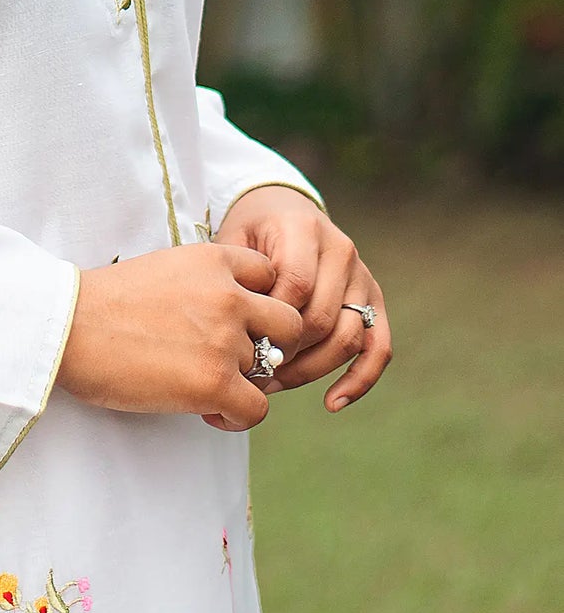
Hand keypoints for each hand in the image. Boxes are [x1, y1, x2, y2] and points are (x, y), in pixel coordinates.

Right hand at [55, 241, 304, 431]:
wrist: (67, 326)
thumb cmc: (103, 302)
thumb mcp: (164, 269)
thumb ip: (205, 284)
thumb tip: (235, 319)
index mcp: (213, 259)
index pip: (271, 276)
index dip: (260, 303)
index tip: (236, 323)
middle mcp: (228, 295)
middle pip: (288, 324)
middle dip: (272, 346)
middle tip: (241, 362)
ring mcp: (225, 339)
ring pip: (270, 371)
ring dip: (245, 383)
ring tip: (209, 388)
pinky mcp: (215, 381)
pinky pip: (257, 409)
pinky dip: (237, 418)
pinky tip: (208, 413)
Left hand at [214, 185, 392, 410]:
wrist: (279, 209)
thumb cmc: (249, 233)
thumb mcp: (234, 241)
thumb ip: (238, 279)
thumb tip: (241, 338)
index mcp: (303, 229)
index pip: (296, 286)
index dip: (272, 322)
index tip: (243, 343)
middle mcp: (340, 250)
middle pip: (323, 317)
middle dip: (288, 352)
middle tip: (254, 372)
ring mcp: (361, 275)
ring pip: (349, 337)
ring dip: (313, 370)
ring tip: (276, 383)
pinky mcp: (373, 299)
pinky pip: (378, 346)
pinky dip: (360, 379)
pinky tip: (333, 403)